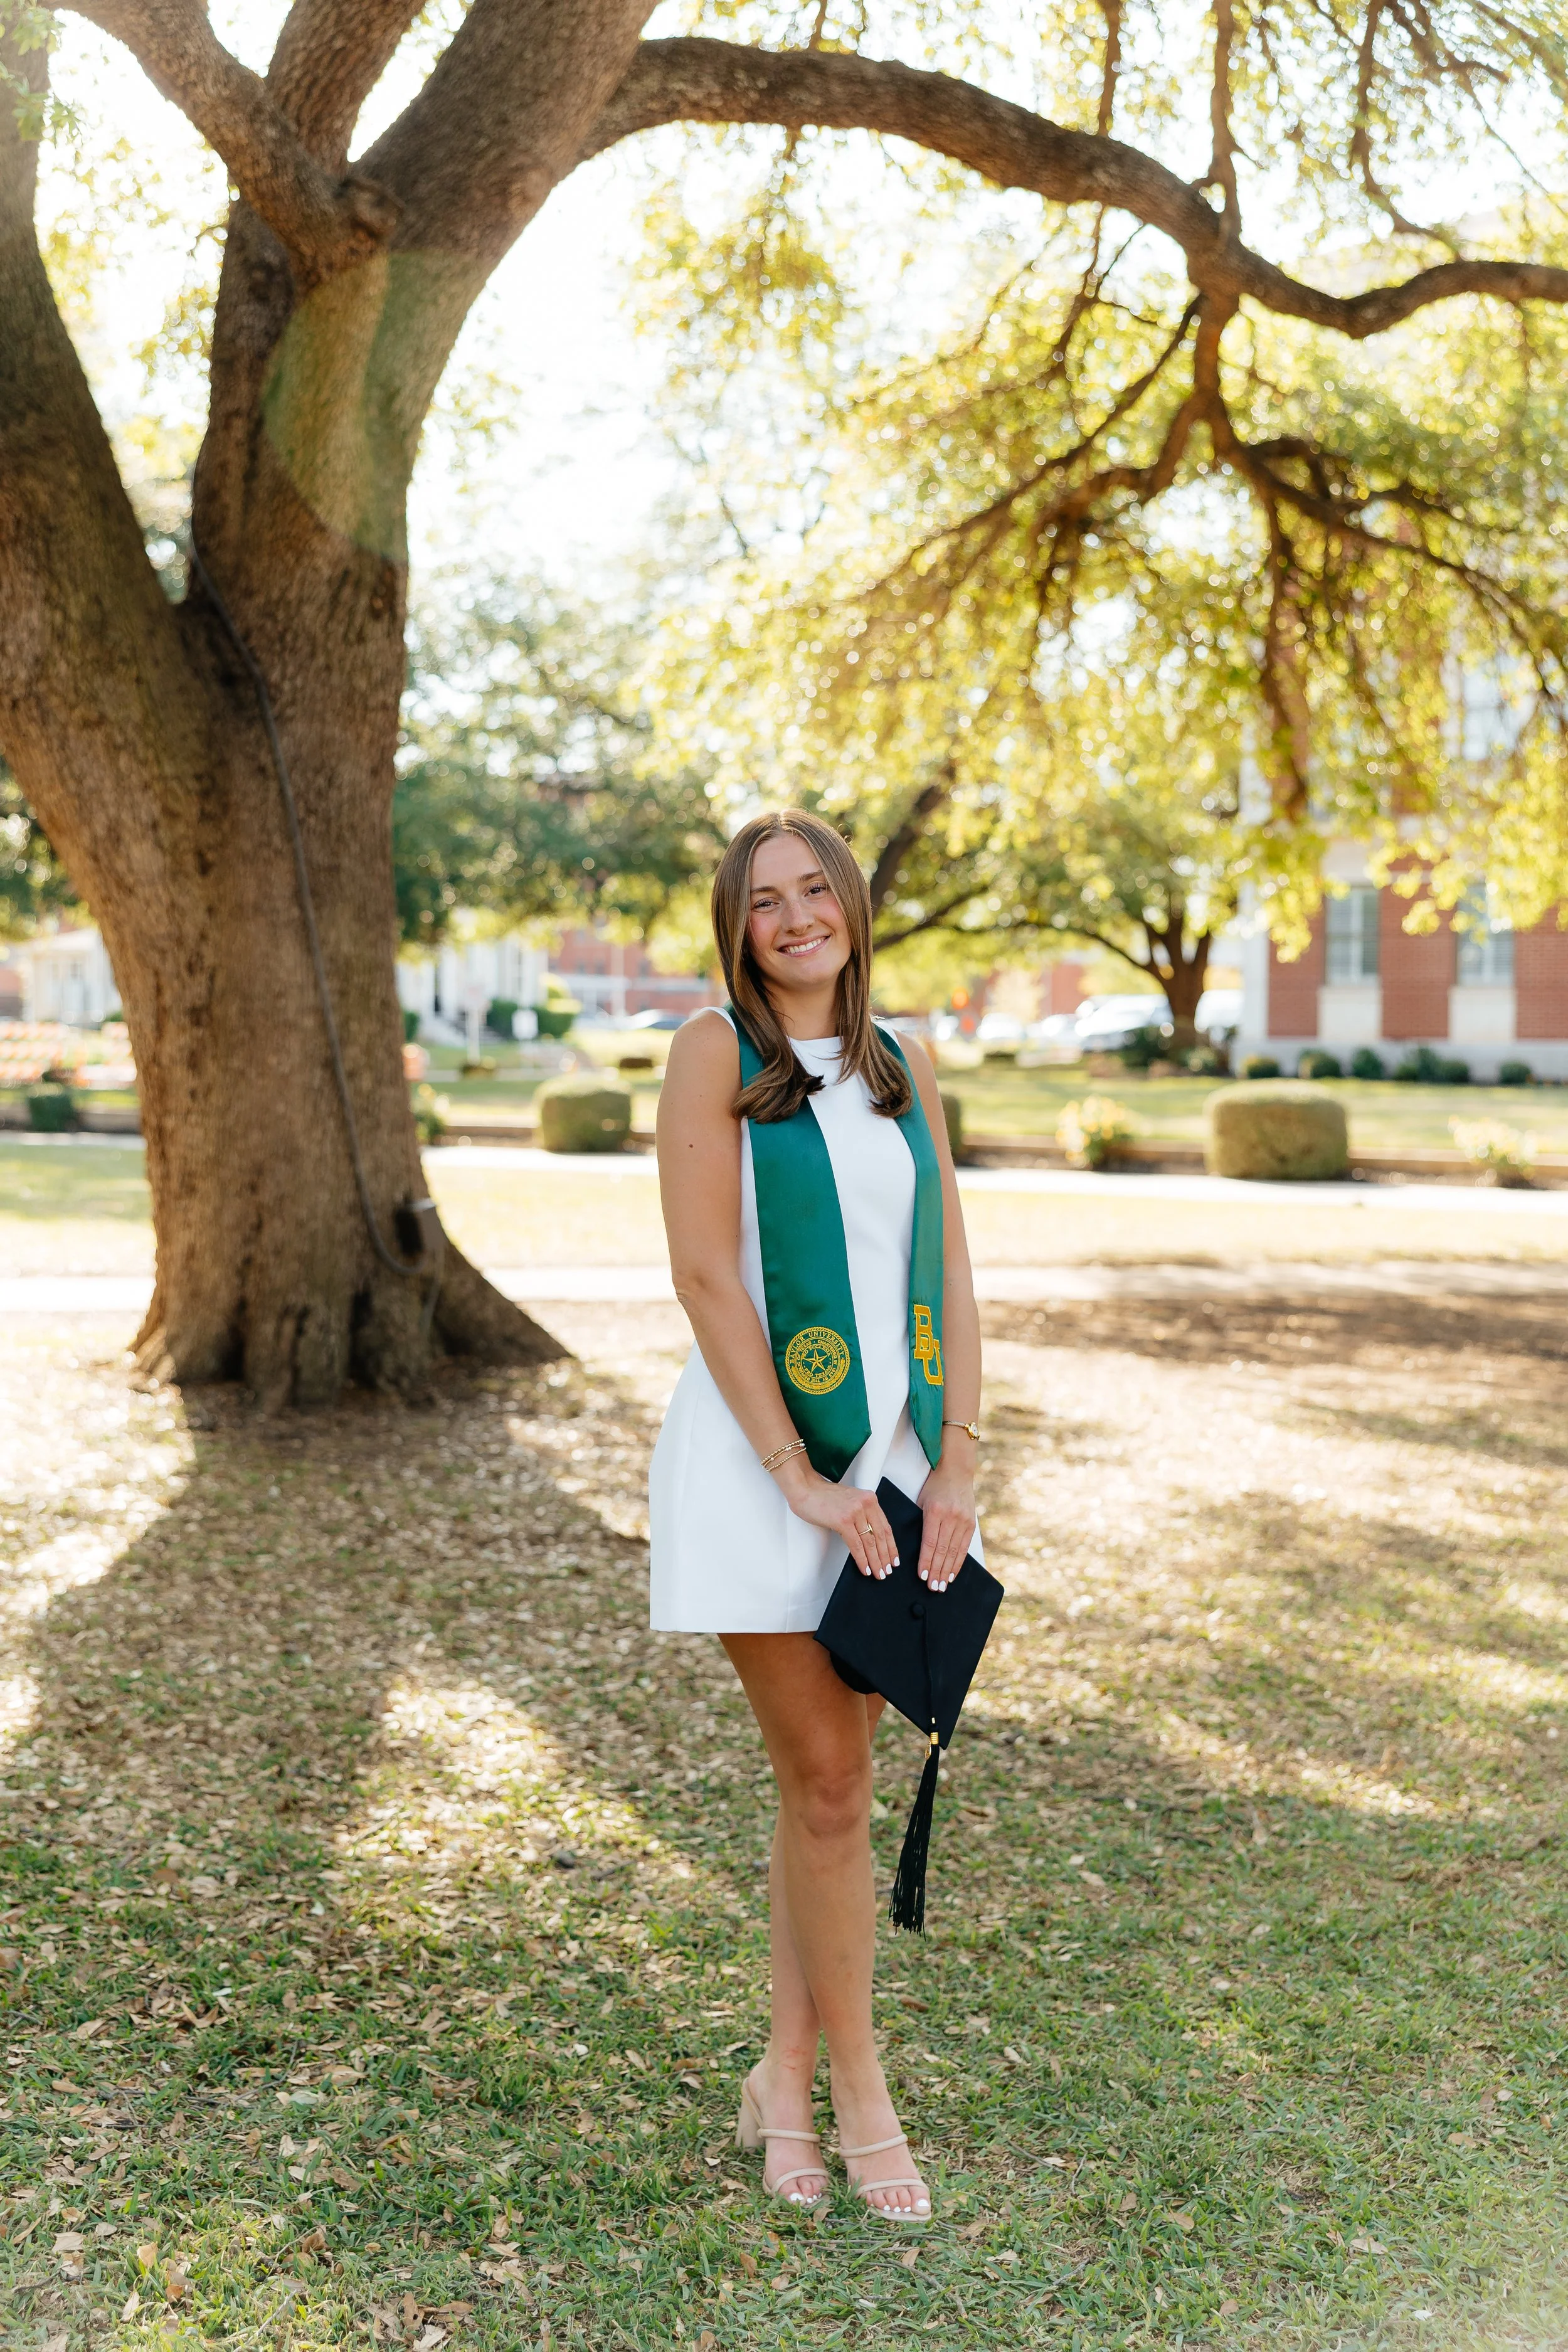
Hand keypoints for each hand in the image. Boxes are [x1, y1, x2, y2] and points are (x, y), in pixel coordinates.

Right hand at [776, 1464, 899, 1578]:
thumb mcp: (851, 1501)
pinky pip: (856, 1545)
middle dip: (885, 1556)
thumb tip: (870, 1538)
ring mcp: (855, 1511)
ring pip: (869, 1542)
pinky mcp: (843, 1520)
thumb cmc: (824, 1497)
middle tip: (887, 1570)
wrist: (806, 1489)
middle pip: (880, 1536)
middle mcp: (865, 1504)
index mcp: (870, 1499)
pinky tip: (865, 1568)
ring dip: (875, 1561)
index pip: (886, 1526)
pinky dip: (862, 1559)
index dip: (891, 1545)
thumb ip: (863, 1515)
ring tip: (878, 1573)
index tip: (893, 1558)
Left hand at [914, 1462, 975, 1590]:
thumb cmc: (934, 1487)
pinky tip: (953, 1574)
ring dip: (948, 1571)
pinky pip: (964, 1547)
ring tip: (942, 1585)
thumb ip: (921, 1523)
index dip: (926, 1561)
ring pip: (954, 1551)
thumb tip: (915, 1549)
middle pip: (943, 1550)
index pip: (930, 1542)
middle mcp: (951, 1516)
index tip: (922, 1576)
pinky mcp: (971, 1523)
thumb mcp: (922, 1502)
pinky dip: (958, 1562)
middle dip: (937, 1571)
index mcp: (935, 1511)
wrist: (957, 1472)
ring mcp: (963, 1520)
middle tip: (932, 1587)